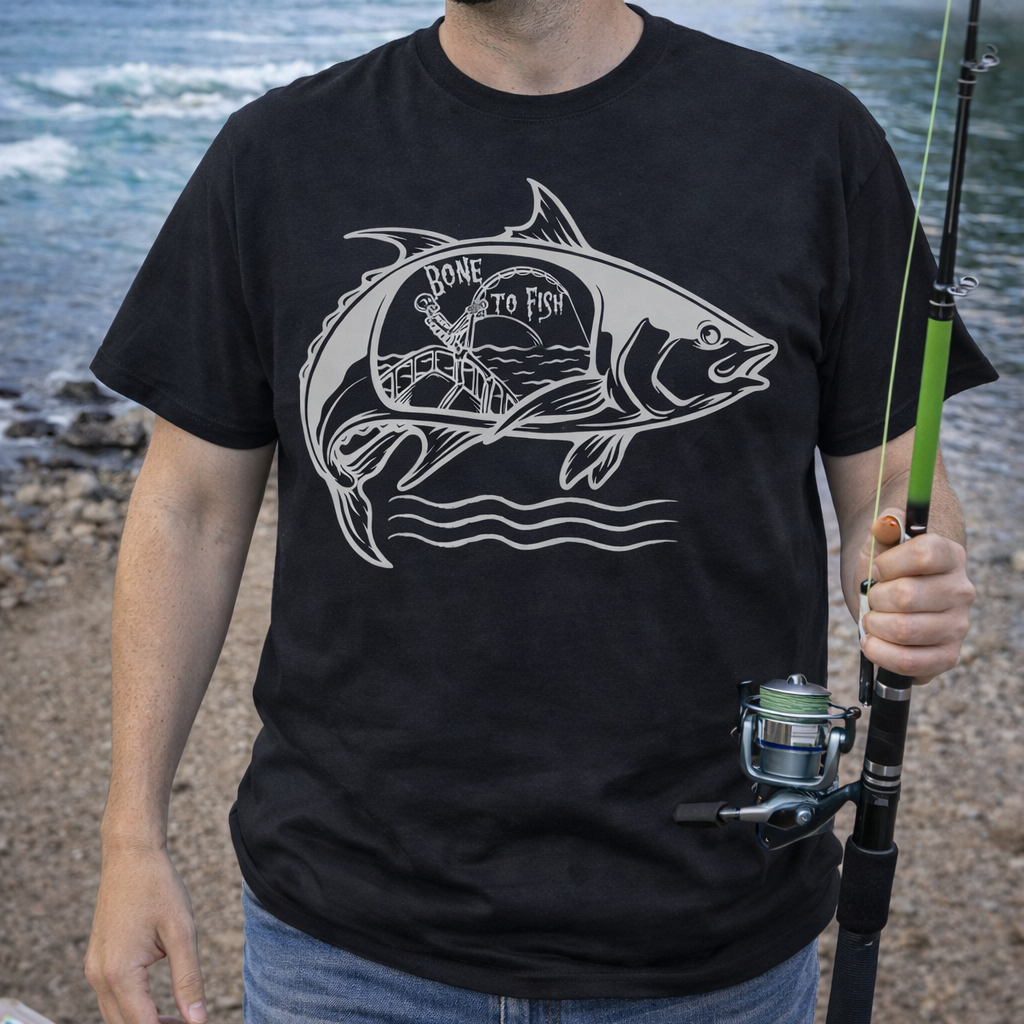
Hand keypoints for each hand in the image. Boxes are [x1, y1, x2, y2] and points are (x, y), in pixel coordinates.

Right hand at [85, 841, 207, 1023]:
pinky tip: (160, 1008)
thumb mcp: (181, 931)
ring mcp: (93, 970)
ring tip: (179, 1021)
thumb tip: (197, 1020)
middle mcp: (98, 977)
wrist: (130, 856)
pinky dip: (133, 1010)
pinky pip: (111, 1000)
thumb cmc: (158, 887)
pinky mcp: (97, 962)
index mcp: (119, 972)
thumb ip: (188, 979)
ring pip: (115, 1016)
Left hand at [858, 507, 974, 683]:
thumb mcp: (880, 544)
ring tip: (872, 620)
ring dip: (874, 625)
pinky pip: (910, 663)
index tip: (877, 569)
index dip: (888, 562)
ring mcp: (957, 627)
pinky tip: (872, 642)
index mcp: (950, 556)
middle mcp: (961, 592)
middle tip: (872, 598)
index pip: (923, 554)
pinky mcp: (946, 657)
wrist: (895, 598)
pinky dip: (881, 654)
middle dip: (875, 597)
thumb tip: (885, 522)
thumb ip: (884, 529)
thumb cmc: (888, 569)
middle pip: (906, 595)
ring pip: (905, 630)